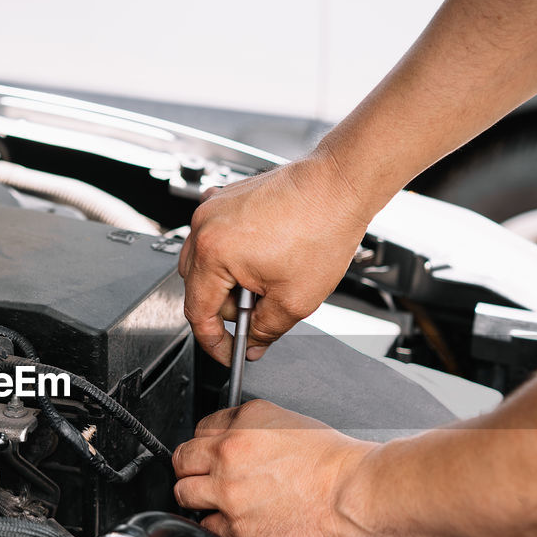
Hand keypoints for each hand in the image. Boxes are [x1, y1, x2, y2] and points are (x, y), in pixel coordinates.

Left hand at [171, 399, 374, 536]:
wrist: (353, 492)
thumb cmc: (335, 461)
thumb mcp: (290, 422)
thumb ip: (252, 428)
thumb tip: (237, 438)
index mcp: (244, 423)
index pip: (200, 428)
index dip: (206, 443)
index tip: (211, 453)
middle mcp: (229, 453)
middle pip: (182, 460)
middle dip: (191, 469)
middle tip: (204, 476)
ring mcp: (228, 491)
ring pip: (184, 493)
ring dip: (196, 498)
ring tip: (214, 501)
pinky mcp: (236, 526)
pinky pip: (205, 527)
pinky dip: (215, 526)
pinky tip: (231, 522)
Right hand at [178, 147, 372, 364]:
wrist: (339, 184)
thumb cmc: (322, 227)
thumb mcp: (294, 300)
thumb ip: (264, 331)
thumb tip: (251, 344)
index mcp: (213, 253)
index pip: (197, 313)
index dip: (213, 342)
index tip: (227, 352)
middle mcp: (204, 226)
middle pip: (198, 288)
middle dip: (229, 307)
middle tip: (262, 309)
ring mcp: (212, 209)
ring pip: (205, 264)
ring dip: (231, 281)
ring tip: (268, 279)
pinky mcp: (225, 200)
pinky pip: (216, 239)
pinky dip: (234, 256)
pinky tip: (265, 257)